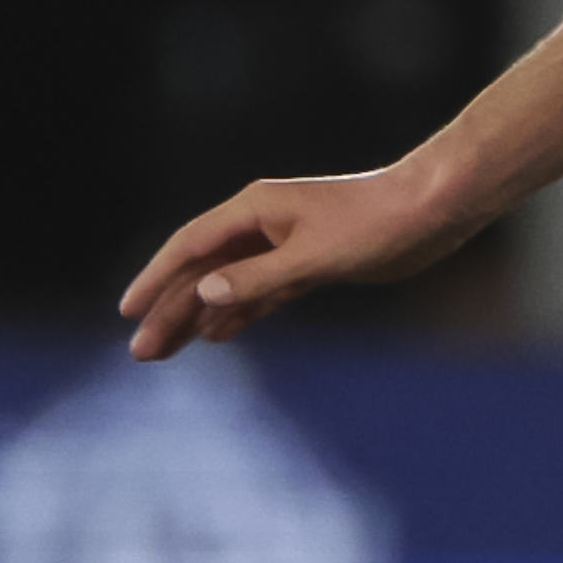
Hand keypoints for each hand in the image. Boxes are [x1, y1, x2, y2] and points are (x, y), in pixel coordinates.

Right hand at [117, 162, 475, 358]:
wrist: (433, 209)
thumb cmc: (376, 224)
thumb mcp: (314, 257)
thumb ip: (259, 278)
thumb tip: (204, 294)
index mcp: (254, 210)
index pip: (189, 247)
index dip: (156, 280)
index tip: (129, 313)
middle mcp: (263, 224)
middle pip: (203, 271)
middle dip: (170, 310)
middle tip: (140, 353)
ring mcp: (285, 244)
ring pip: (229, 284)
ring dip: (198, 316)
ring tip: (165, 351)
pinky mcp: (311, 264)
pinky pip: (261, 292)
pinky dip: (238, 313)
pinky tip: (217, 335)